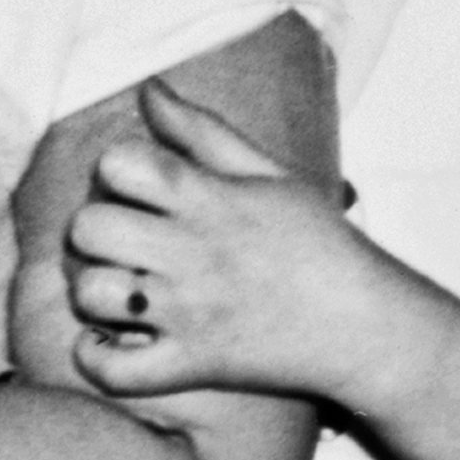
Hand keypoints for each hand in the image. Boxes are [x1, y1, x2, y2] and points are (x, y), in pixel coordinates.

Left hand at [64, 81, 372, 400]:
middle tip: (126, 243)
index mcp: (211, 201)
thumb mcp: (269, 175)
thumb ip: (203, 131)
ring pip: (91, 294)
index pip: (119, 163)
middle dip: (96, 231)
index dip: (117, 170)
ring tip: (125, 290)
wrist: (370, 326)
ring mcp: (189, 313)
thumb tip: (148, 90)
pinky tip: (115, 342)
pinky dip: (99, 360)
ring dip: (97, 293)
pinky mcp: (194, 364)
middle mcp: (193, 254)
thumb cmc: (320, 244)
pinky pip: (113, 370)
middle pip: (89, 228)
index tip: (139, 187)